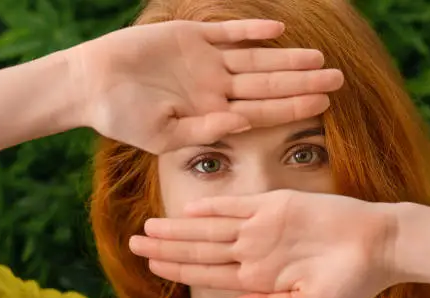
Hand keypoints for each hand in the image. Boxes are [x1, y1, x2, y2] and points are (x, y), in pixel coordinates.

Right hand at [77, 20, 343, 153]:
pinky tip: (278, 29)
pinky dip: (250, 30)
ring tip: (319, 57)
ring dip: (285, 58)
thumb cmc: (121, 117)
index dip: (292, 107)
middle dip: (301, 82)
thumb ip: (203, 130)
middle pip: (267, 85)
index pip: (261, 112)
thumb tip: (243, 122)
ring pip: (255, 58)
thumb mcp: (163, 135)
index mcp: (211, 113)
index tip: (324, 104)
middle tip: (339, 78)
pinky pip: (226, 31)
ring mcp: (204, 61)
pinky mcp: (189, 36)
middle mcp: (214, 87)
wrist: (91, 86)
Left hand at [129, 190, 398, 297]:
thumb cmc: (350, 280)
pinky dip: (213, 207)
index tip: (150, 267)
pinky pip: (239, 206)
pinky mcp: (277, 205)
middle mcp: (253, 249)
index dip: (177, 269)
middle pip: (200, 248)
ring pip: (210, 227)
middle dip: (165, 248)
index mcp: (257, 275)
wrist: (380, 244)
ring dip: (178, 229)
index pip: (207, 272)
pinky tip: (188, 208)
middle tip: (132, 242)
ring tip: (148, 228)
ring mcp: (262, 226)